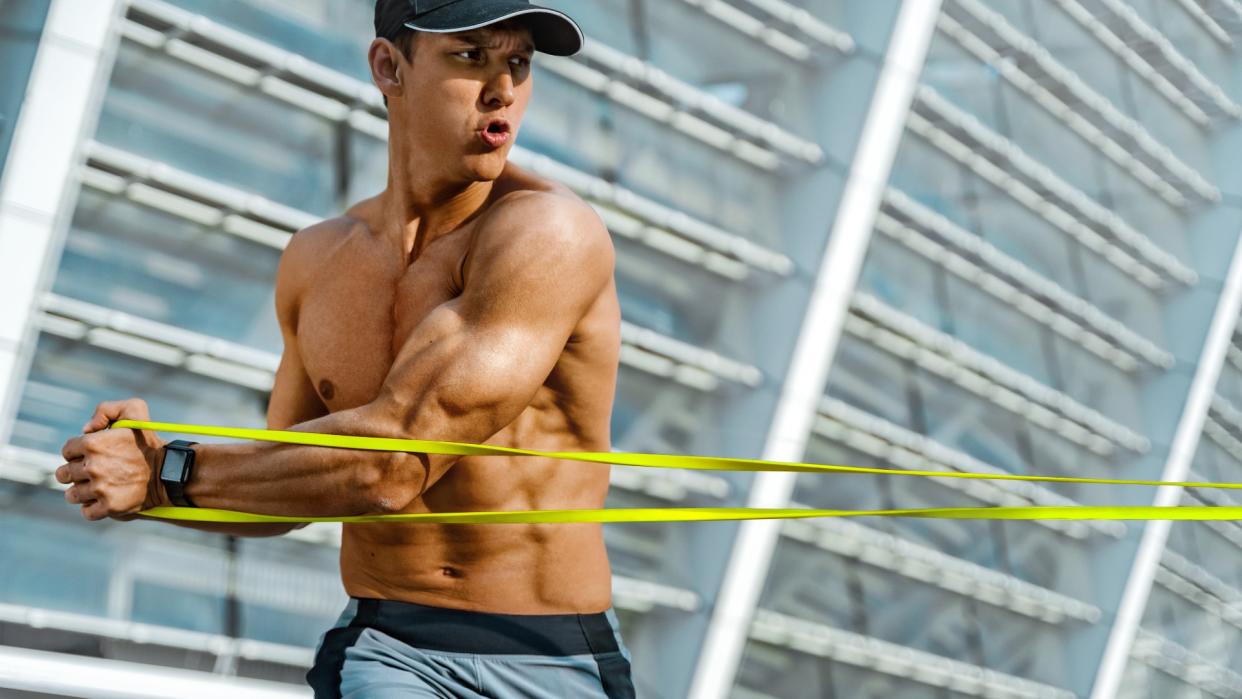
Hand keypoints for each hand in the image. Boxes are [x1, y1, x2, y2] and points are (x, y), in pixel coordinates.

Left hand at [55, 398, 167, 520]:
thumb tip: (85, 429)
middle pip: (64, 474)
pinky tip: (102, 500)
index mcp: (93, 443)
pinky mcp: (109, 507)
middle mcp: (93, 467)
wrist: (169, 471)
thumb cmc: (149, 442)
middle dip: (75, 472)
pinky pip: (87, 512)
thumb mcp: (135, 410)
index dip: (78, 452)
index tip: (91, 455)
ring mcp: (100, 488)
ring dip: (81, 492)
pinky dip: (92, 508)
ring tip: (97, 487)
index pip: (67, 451)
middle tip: (92, 472)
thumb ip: (106, 409)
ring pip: (72, 495)